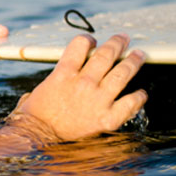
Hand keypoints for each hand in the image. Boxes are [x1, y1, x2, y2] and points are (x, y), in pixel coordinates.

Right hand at [7, 34, 147, 143]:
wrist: (37, 137)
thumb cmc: (34, 116)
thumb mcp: (39, 90)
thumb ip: (52, 81)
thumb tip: (52, 83)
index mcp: (64, 73)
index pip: (81, 45)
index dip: (89, 40)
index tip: (92, 42)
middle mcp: (83, 83)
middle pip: (106, 55)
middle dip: (117, 43)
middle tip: (124, 38)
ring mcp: (97, 100)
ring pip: (122, 73)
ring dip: (133, 61)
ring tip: (139, 55)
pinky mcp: (107, 118)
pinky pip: (130, 103)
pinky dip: (138, 97)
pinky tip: (141, 93)